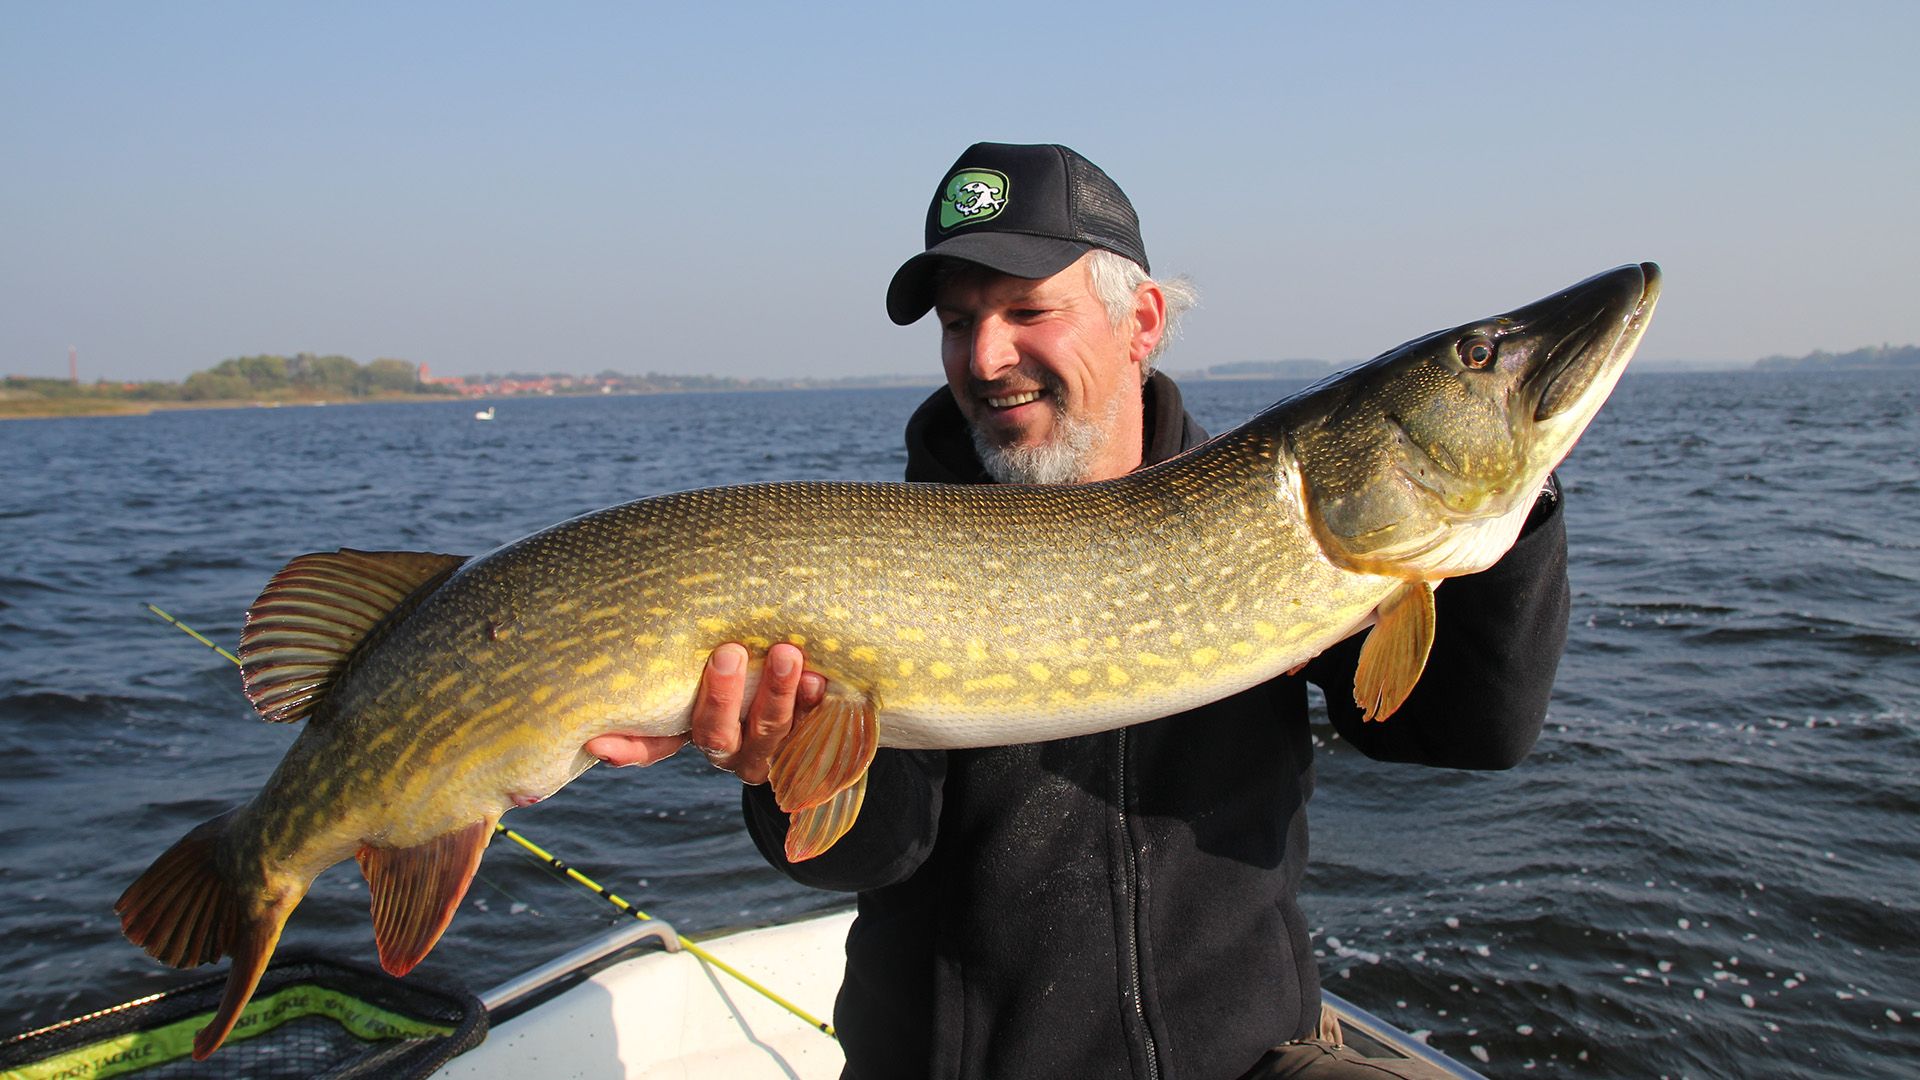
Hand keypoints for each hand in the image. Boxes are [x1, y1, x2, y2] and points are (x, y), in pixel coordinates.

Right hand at [585, 642, 821, 783]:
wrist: (824, 709)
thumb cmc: (751, 670)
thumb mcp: (712, 670)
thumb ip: (685, 668)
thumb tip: (625, 649)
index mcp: (695, 732)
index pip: (652, 746)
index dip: (628, 748)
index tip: (601, 742)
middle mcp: (730, 750)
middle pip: (717, 734)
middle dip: (721, 696)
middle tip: (727, 653)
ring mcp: (772, 751)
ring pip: (769, 731)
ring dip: (777, 693)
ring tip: (786, 654)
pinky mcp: (813, 743)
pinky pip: (814, 726)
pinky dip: (815, 701)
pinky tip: (819, 678)